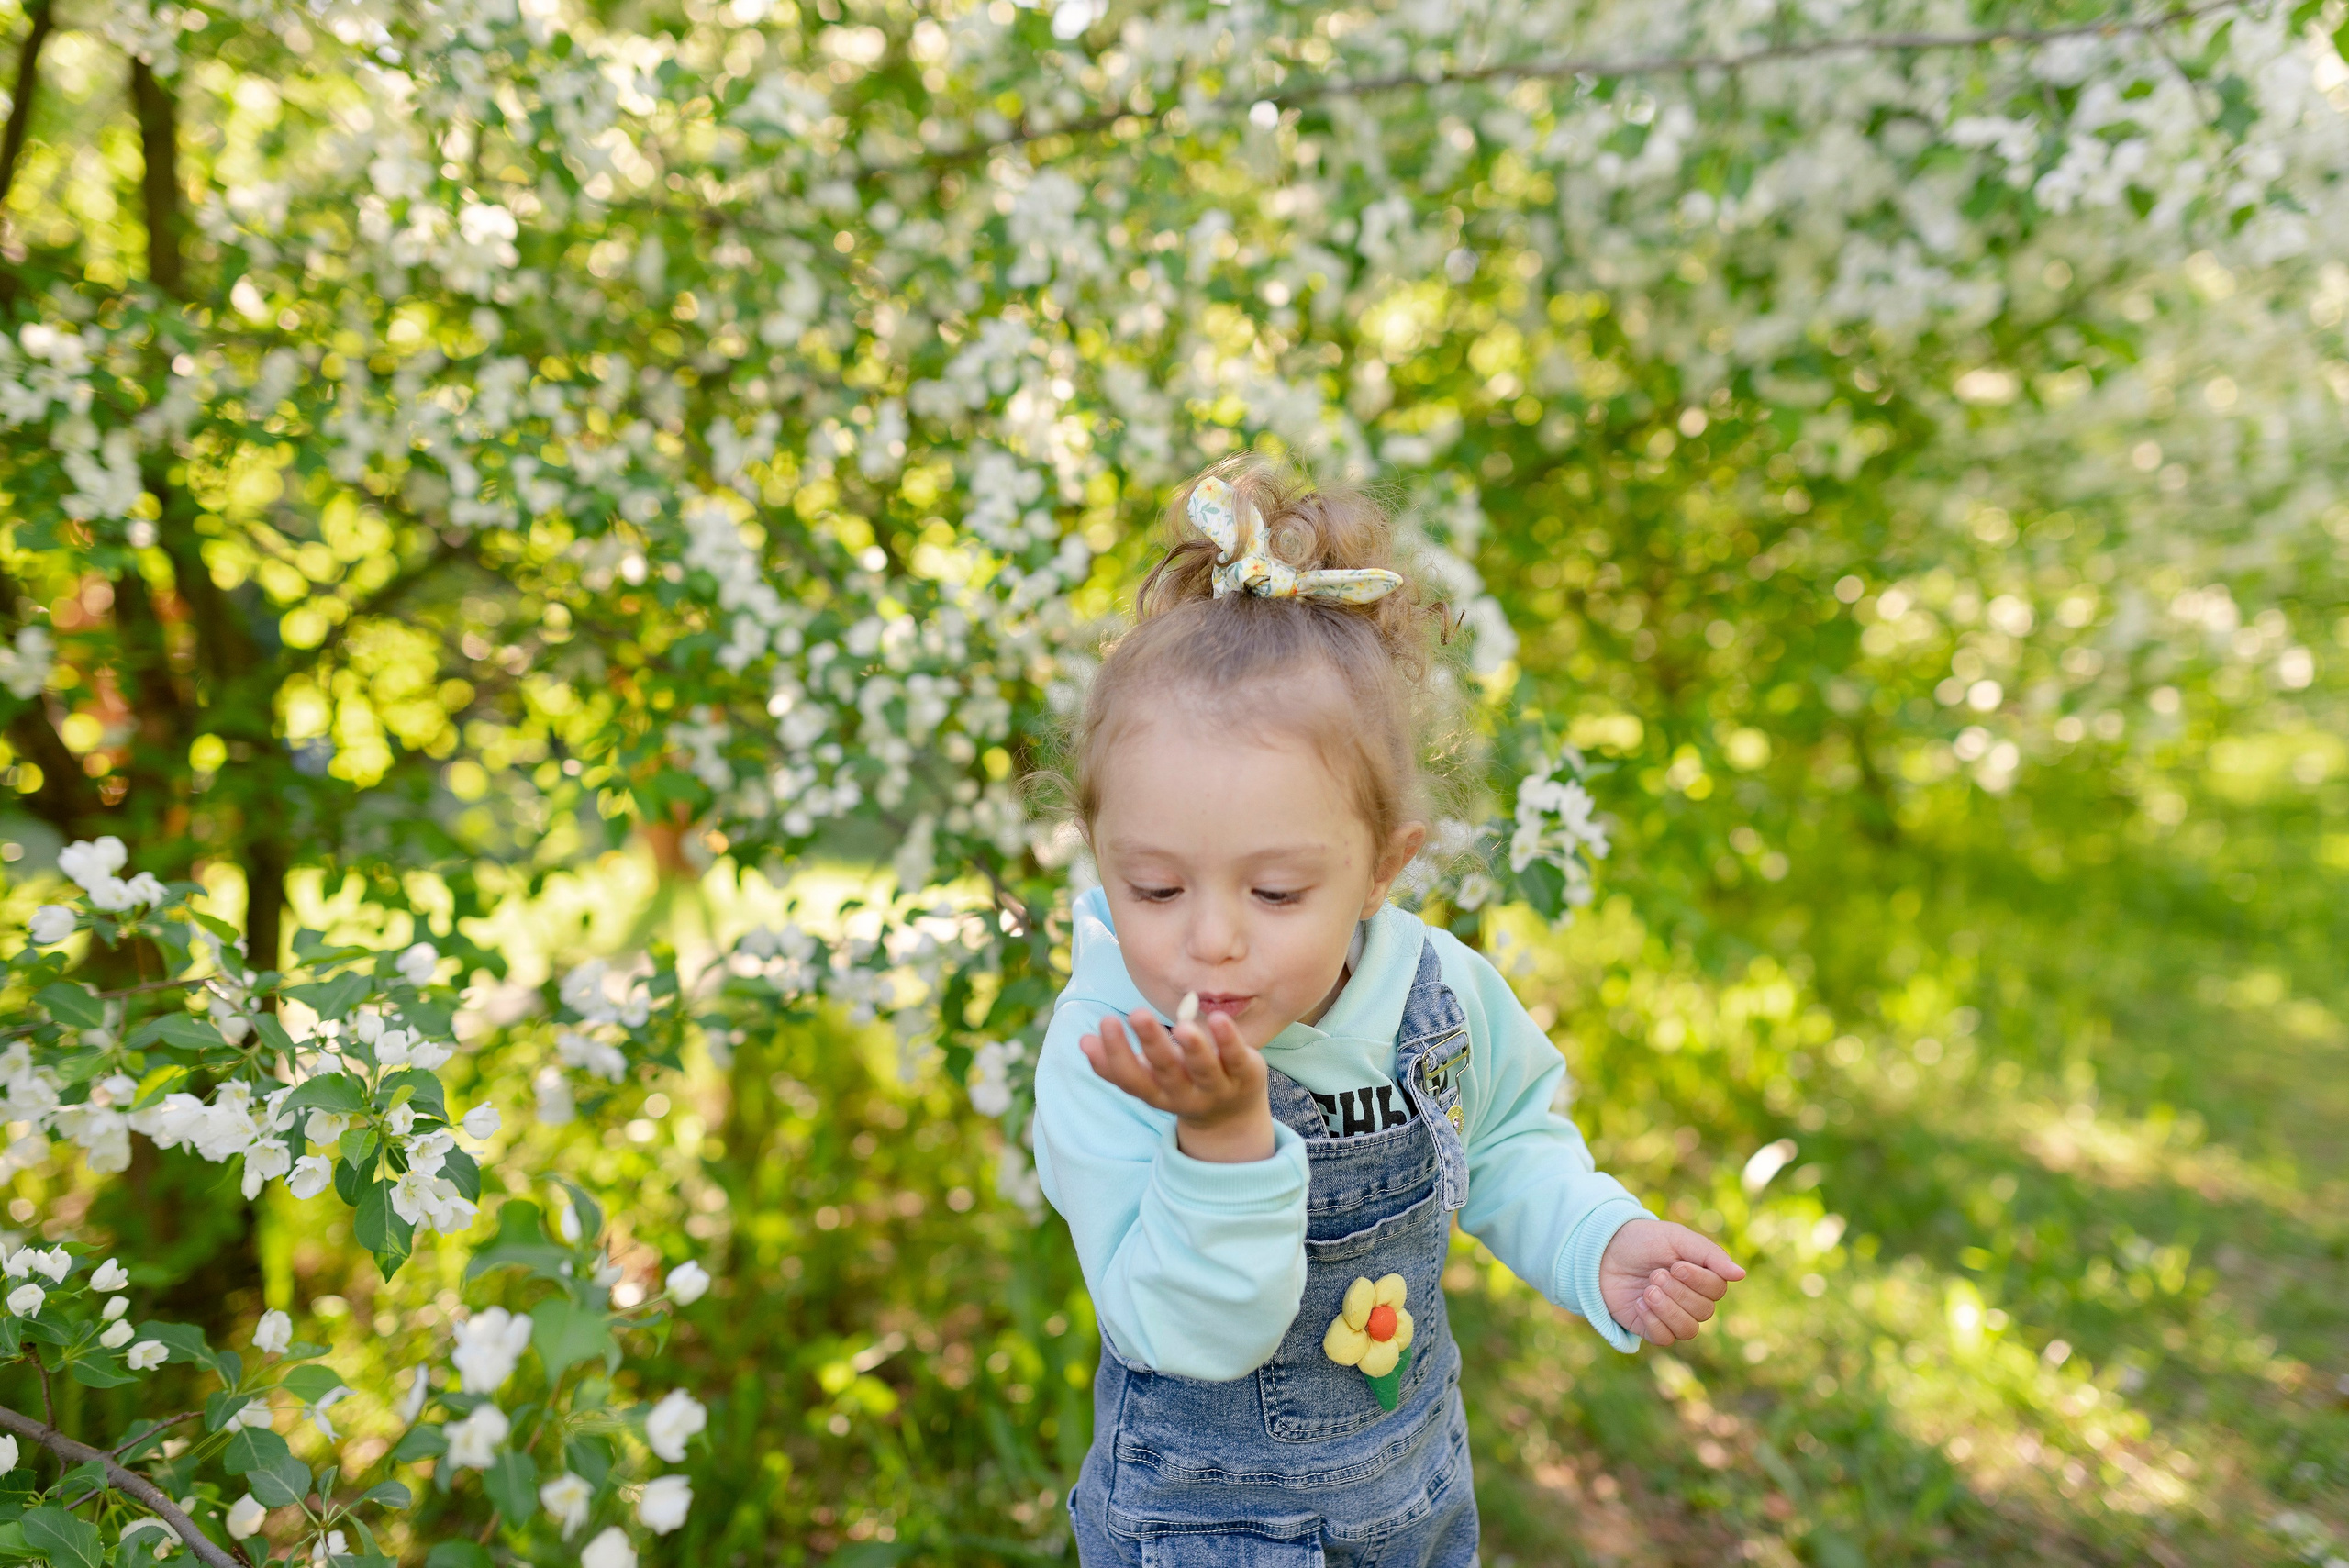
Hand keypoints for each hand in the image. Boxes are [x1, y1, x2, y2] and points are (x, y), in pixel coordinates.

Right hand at [1079, 1009, 1273, 1162]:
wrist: (1232, 1117)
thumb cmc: (1180, 1084)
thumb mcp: (1149, 1079)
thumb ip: (1117, 1064)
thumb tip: (1083, 1041)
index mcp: (1156, 1094)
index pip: (1132, 1079)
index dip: (1115, 1056)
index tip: (1104, 1022)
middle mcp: (1184, 1095)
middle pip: (1166, 1072)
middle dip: (1151, 1043)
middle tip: (1136, 1013)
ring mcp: (1216, 1088)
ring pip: (1203, 1070)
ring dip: (1193, 1049)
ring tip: (1182, 1026)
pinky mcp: (1245, 1076)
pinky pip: (1236, 1058)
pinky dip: (1229, 1040)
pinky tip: (1219, 1019)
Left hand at [1598, 1219, 1746, 1346]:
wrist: (1603, 1250)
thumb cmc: (1643, 1241)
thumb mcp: (1676, 1238)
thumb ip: (1709, 1255)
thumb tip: (1741, 1275)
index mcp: (1701, 1276)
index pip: (1717, 1290)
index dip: (1699, 1281)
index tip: (1676, 1265)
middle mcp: (1690, 1299)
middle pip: (1704, 1312)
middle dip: (1679, 1293)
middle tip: (1656, 1274)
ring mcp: (1670, 1315)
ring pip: (1688, 1329)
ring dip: (1668, 1309)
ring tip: (1648, 1291)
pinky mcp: (1650, 1327)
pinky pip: (1665, 1338)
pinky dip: (1653, 1322)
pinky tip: (1639, 1303)